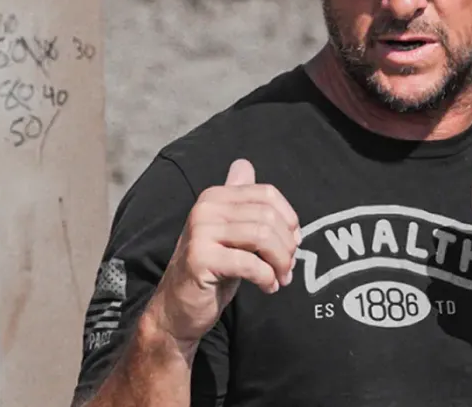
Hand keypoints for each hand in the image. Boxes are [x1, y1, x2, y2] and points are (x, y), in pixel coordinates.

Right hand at [145, 159, 299, 349]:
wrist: (178, 308)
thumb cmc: (211, 269)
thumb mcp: (228, 231)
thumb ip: (239, 200)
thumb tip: (244, 164)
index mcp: (214, 197)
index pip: (267, 194)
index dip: (289, 219)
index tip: (294, 243)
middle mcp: (205, 208)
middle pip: (268, 216)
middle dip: (287, 245)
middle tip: (288, 268)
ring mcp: (200, 233)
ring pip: (262, 237)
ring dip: (280, 263)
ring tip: (280, 278)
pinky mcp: (200, 259)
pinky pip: (250, 263)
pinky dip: (267, 278)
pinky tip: (269, 287)